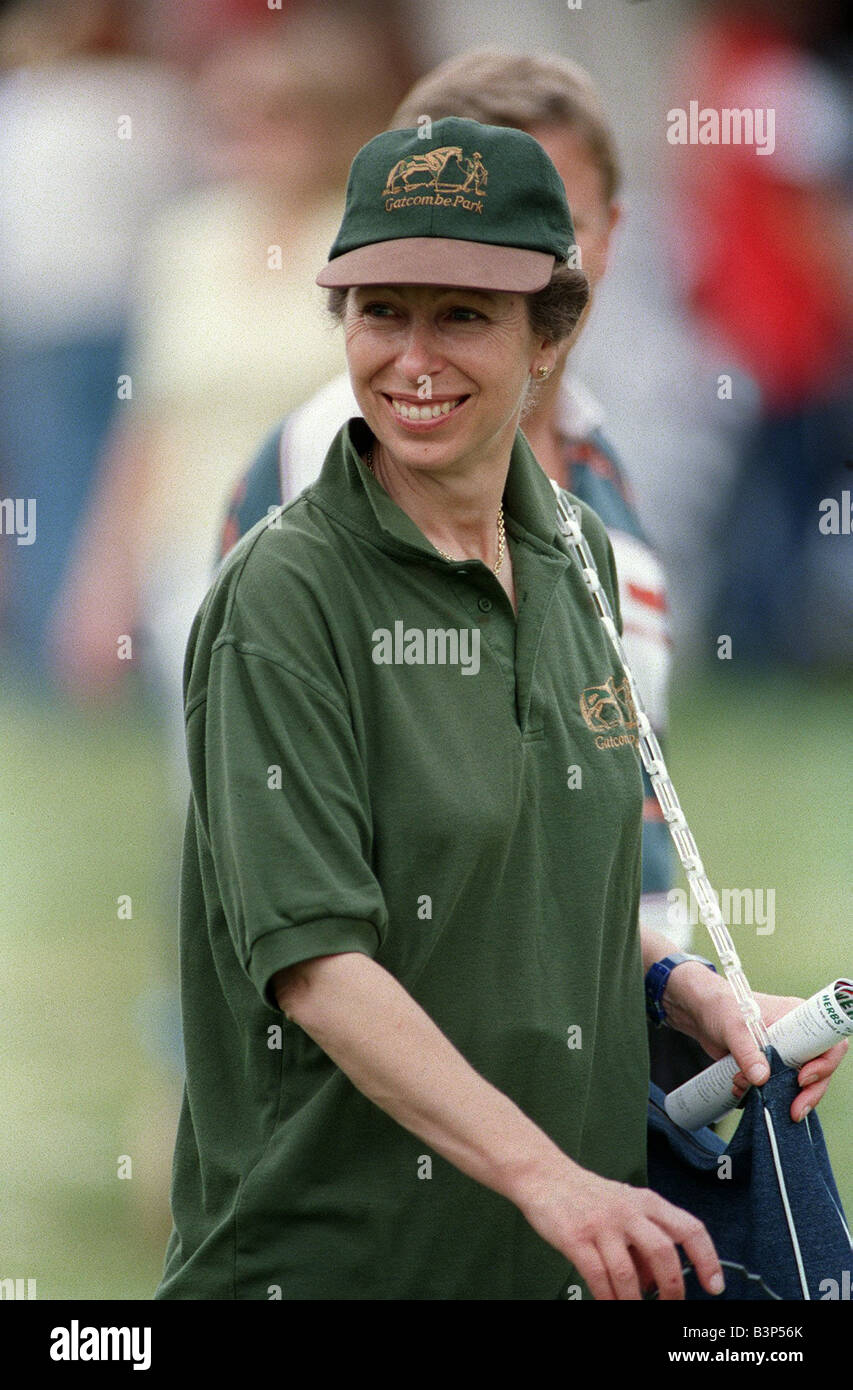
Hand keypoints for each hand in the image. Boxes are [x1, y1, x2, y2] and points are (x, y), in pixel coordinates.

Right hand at [519, 1162, 724, 1300]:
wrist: (546, 1177)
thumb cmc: (588, 1196)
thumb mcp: (626, 1208)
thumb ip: (645, 1240)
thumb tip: (658, 1282)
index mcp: (647, 1202)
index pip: (690, 1228)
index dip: (707, 1259)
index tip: (714, 1284)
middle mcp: (628, 1211)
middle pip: (664, 1253)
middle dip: (673, 1288)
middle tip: (671, 1304)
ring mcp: (602, 1225)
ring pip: (629, 1274)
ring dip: (635, 1302)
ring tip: (634, 1308)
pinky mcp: (577, 1238)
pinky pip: (598, 1277)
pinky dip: (608, 1298)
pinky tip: (610, 1302)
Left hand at [664, 966, 848, 1121]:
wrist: (700, 1013)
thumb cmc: (720, 1007)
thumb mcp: (733, 1027)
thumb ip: (747, 1052)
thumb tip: (761, 1079)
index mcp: (798, 1019)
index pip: (828, 1044)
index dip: (824, 1065)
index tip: (802, 1078)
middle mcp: (797, 1038)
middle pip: (819, 1071)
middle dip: (809, 1094)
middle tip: (794, 1111)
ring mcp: (785, 1054)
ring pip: (799, 1085)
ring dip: (780, 1096)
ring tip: (750, 1090)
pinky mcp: (770, 1068)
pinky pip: (777, 1088)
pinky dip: (762, 1095)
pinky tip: (741, 1090)